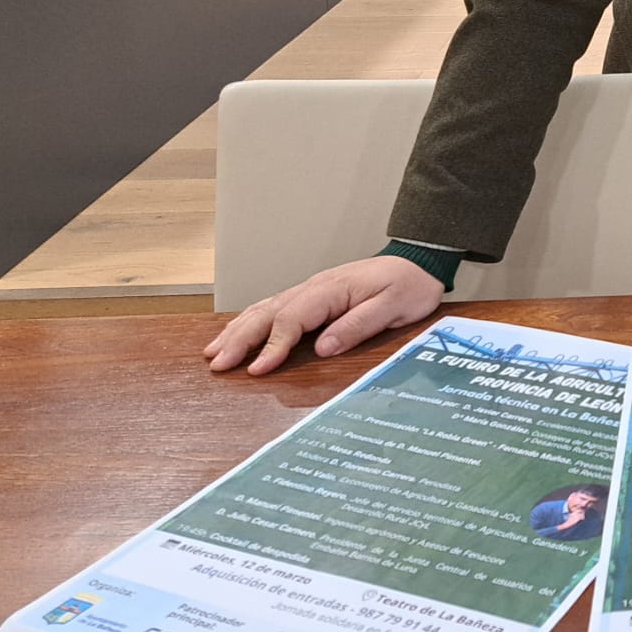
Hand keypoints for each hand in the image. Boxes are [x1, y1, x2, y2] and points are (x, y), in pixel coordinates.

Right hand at [203, 256, 445, 375]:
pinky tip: (236, 331)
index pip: (292, 319)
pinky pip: (275, 307)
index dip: (272, 346)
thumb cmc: (409, 286)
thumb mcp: (393, 307)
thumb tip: (324, 347)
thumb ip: (359, 325)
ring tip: (213, 351)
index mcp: (331, 290)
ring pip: (265, 308)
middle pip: (268, 313)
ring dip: (238, 329)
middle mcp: (314, 287)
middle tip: (216, 363)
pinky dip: (251, 319)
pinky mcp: (314, 296)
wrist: (418, 262)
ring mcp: (311, 289)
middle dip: (239, 338)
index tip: (257, 369)